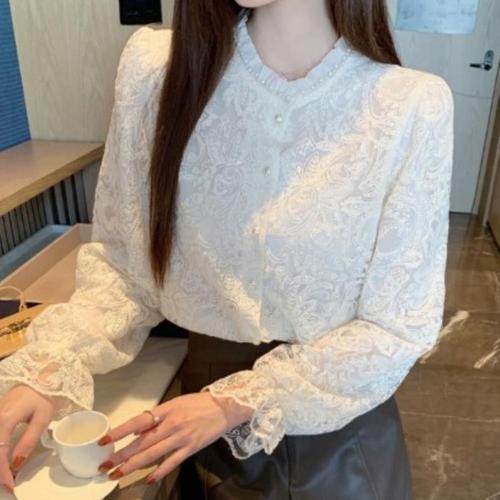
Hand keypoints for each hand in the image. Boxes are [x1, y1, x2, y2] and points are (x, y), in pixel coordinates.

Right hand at [0, 384, 59, 494]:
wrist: (38, 377)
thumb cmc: (43, 396)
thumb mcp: (42, 418)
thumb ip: (28, 441)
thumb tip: (16, 464)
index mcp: (5, 419)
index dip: (2, 472)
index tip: (9, 486)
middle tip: (6, 485)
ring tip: (5, 476)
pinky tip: (3, 463)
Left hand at [96, 392, 253, 483]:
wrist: (226, 406)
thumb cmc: (199, 403)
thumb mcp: (176, 403)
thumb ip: (158, 417)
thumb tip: (137, 432)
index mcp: (167, 410)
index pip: (138, 421)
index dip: (120, 431)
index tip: (104, 440)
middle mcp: (172, 424)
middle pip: (142, 442)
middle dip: (121, 455)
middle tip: (104, 466)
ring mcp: (182, 437)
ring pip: (153, 455)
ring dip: (133, 466)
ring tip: (118, 474)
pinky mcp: (191, 448)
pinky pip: (172, 462)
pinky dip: (159, 471)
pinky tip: (148, 479)